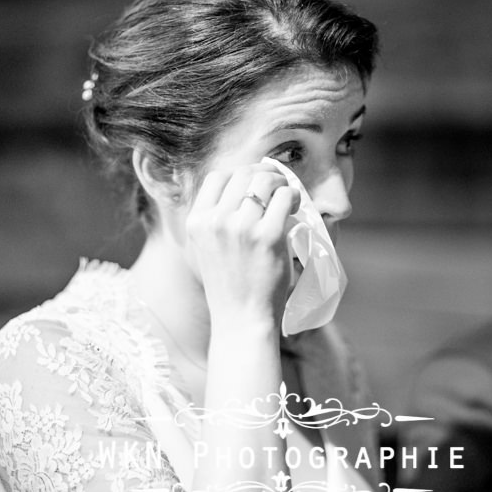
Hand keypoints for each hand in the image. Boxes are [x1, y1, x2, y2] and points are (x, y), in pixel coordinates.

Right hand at [186, 162, 300, 328]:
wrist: (240, 318)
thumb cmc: (228, 285)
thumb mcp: (206, 247)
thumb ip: (215, 219)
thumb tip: (242, 189)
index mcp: (197, 221)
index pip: (217, 177)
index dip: (240, 174)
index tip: (254, 182)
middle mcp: (215, 221)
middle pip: (243, 173)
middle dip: (264, 173)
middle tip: (277, 184)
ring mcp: (241, 227)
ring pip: (265, 181)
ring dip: (280, 182)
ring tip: (287, 196)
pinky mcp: (267, 236)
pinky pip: (284, 197)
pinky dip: (292, 197)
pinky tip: (294, 207)